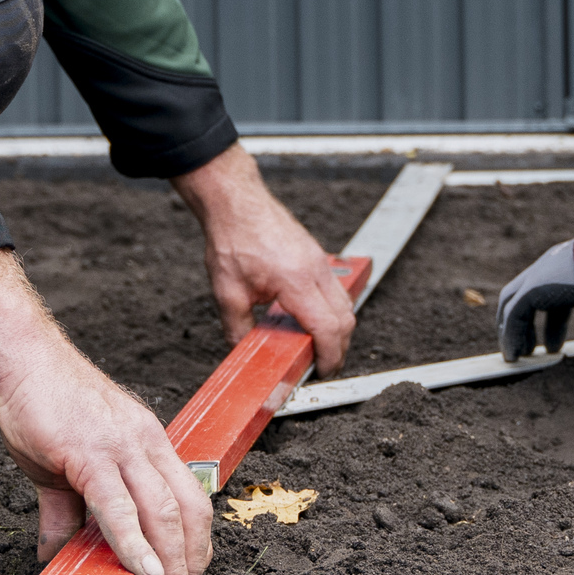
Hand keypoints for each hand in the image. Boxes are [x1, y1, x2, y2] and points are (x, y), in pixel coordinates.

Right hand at [0, 250, 211, 574]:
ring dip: (170, 555)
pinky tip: (140, 568)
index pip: (189, 494)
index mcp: (147, 442)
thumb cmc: (45, 403)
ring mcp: (120, 447)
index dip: (195, 535)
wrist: (22, 358)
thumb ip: (67, 511)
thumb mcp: (65, 462)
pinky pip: (118, 506)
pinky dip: (133, 542)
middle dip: (191, 553)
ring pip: (162, 509)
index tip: (188, 565)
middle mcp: (145, 443)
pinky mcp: (89, 453)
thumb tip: (56, 553)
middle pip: (188, 506)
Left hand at [169, 142, 356, 375]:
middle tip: (320, 365)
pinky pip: (335, 289)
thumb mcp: (227, 293)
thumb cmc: (232, 240)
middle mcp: (316, 270)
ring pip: (345, 303)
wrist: (236, 202)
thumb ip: (238, 328)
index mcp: (296, 281)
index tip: (322, 371)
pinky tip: (310, 318)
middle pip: (346, 319)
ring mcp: (320, 261)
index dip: (330, 356)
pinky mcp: (316, 256)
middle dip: (339, 348)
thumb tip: (244, 352)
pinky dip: (331, 310)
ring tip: (316, 345)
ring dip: (337, 329)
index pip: (328, 328)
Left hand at [494, 239, 573, 360]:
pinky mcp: (535, 287)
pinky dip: (511, 335)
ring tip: (516, 358)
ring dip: (513, 332)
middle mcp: (551, 268)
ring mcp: (540, 275)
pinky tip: (515, 355)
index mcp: (571, 268)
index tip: (553, 346)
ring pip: (513, 304)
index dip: (551, 323)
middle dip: (526, 326)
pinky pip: (514, 315)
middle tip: (531, 351)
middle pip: (525, 298)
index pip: (551, 296)